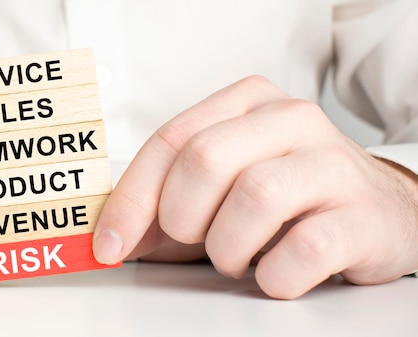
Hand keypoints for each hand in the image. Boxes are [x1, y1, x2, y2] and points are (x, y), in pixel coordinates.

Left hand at [93, 75, 417, 298]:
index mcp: (248, 102)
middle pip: (205, 159)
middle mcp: (292, 120)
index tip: (110, 245)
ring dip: (228, 248)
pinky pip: (303, 249)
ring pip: (254, 197)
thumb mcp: (221, 184)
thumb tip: (112, 238)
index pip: (170, 140)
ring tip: (238, 256)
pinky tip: (276, 270)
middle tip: (197, 240)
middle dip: (184, 217)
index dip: (131, 199)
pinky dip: (273, 275)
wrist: (377, 210)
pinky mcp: (363, 214)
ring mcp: (332, 163)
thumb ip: (165, 203)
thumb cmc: (286, 196)